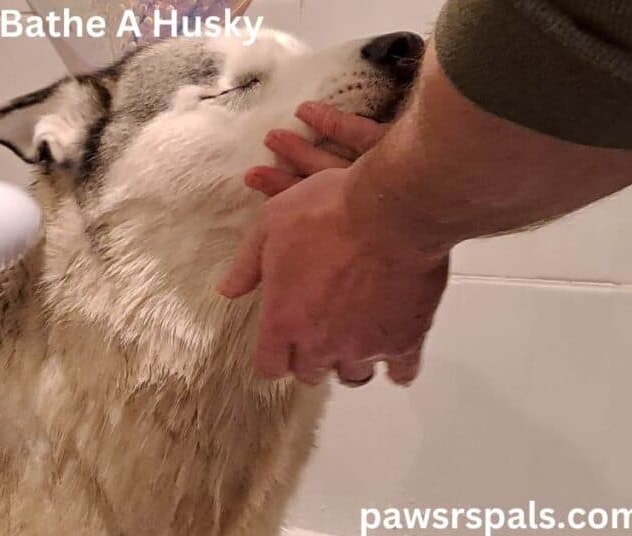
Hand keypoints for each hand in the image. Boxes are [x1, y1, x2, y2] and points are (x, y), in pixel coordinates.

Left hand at [218, 103, 448, 386]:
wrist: (391, 211)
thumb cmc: (325, 212)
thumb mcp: (270, 224)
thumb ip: (246, 264)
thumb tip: (227, 291)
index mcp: (283, 321)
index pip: (270, 366)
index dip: (275, 357)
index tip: (282, 344)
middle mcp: (320, 343)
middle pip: (310, 373)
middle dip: (311, 357)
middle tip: (320, 331)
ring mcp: (364, 346)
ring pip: (354, 376)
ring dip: (351, 361)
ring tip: (355, 338)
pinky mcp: (404, 341)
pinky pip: (401, 373)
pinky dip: (397, 366)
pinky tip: (394, 348)